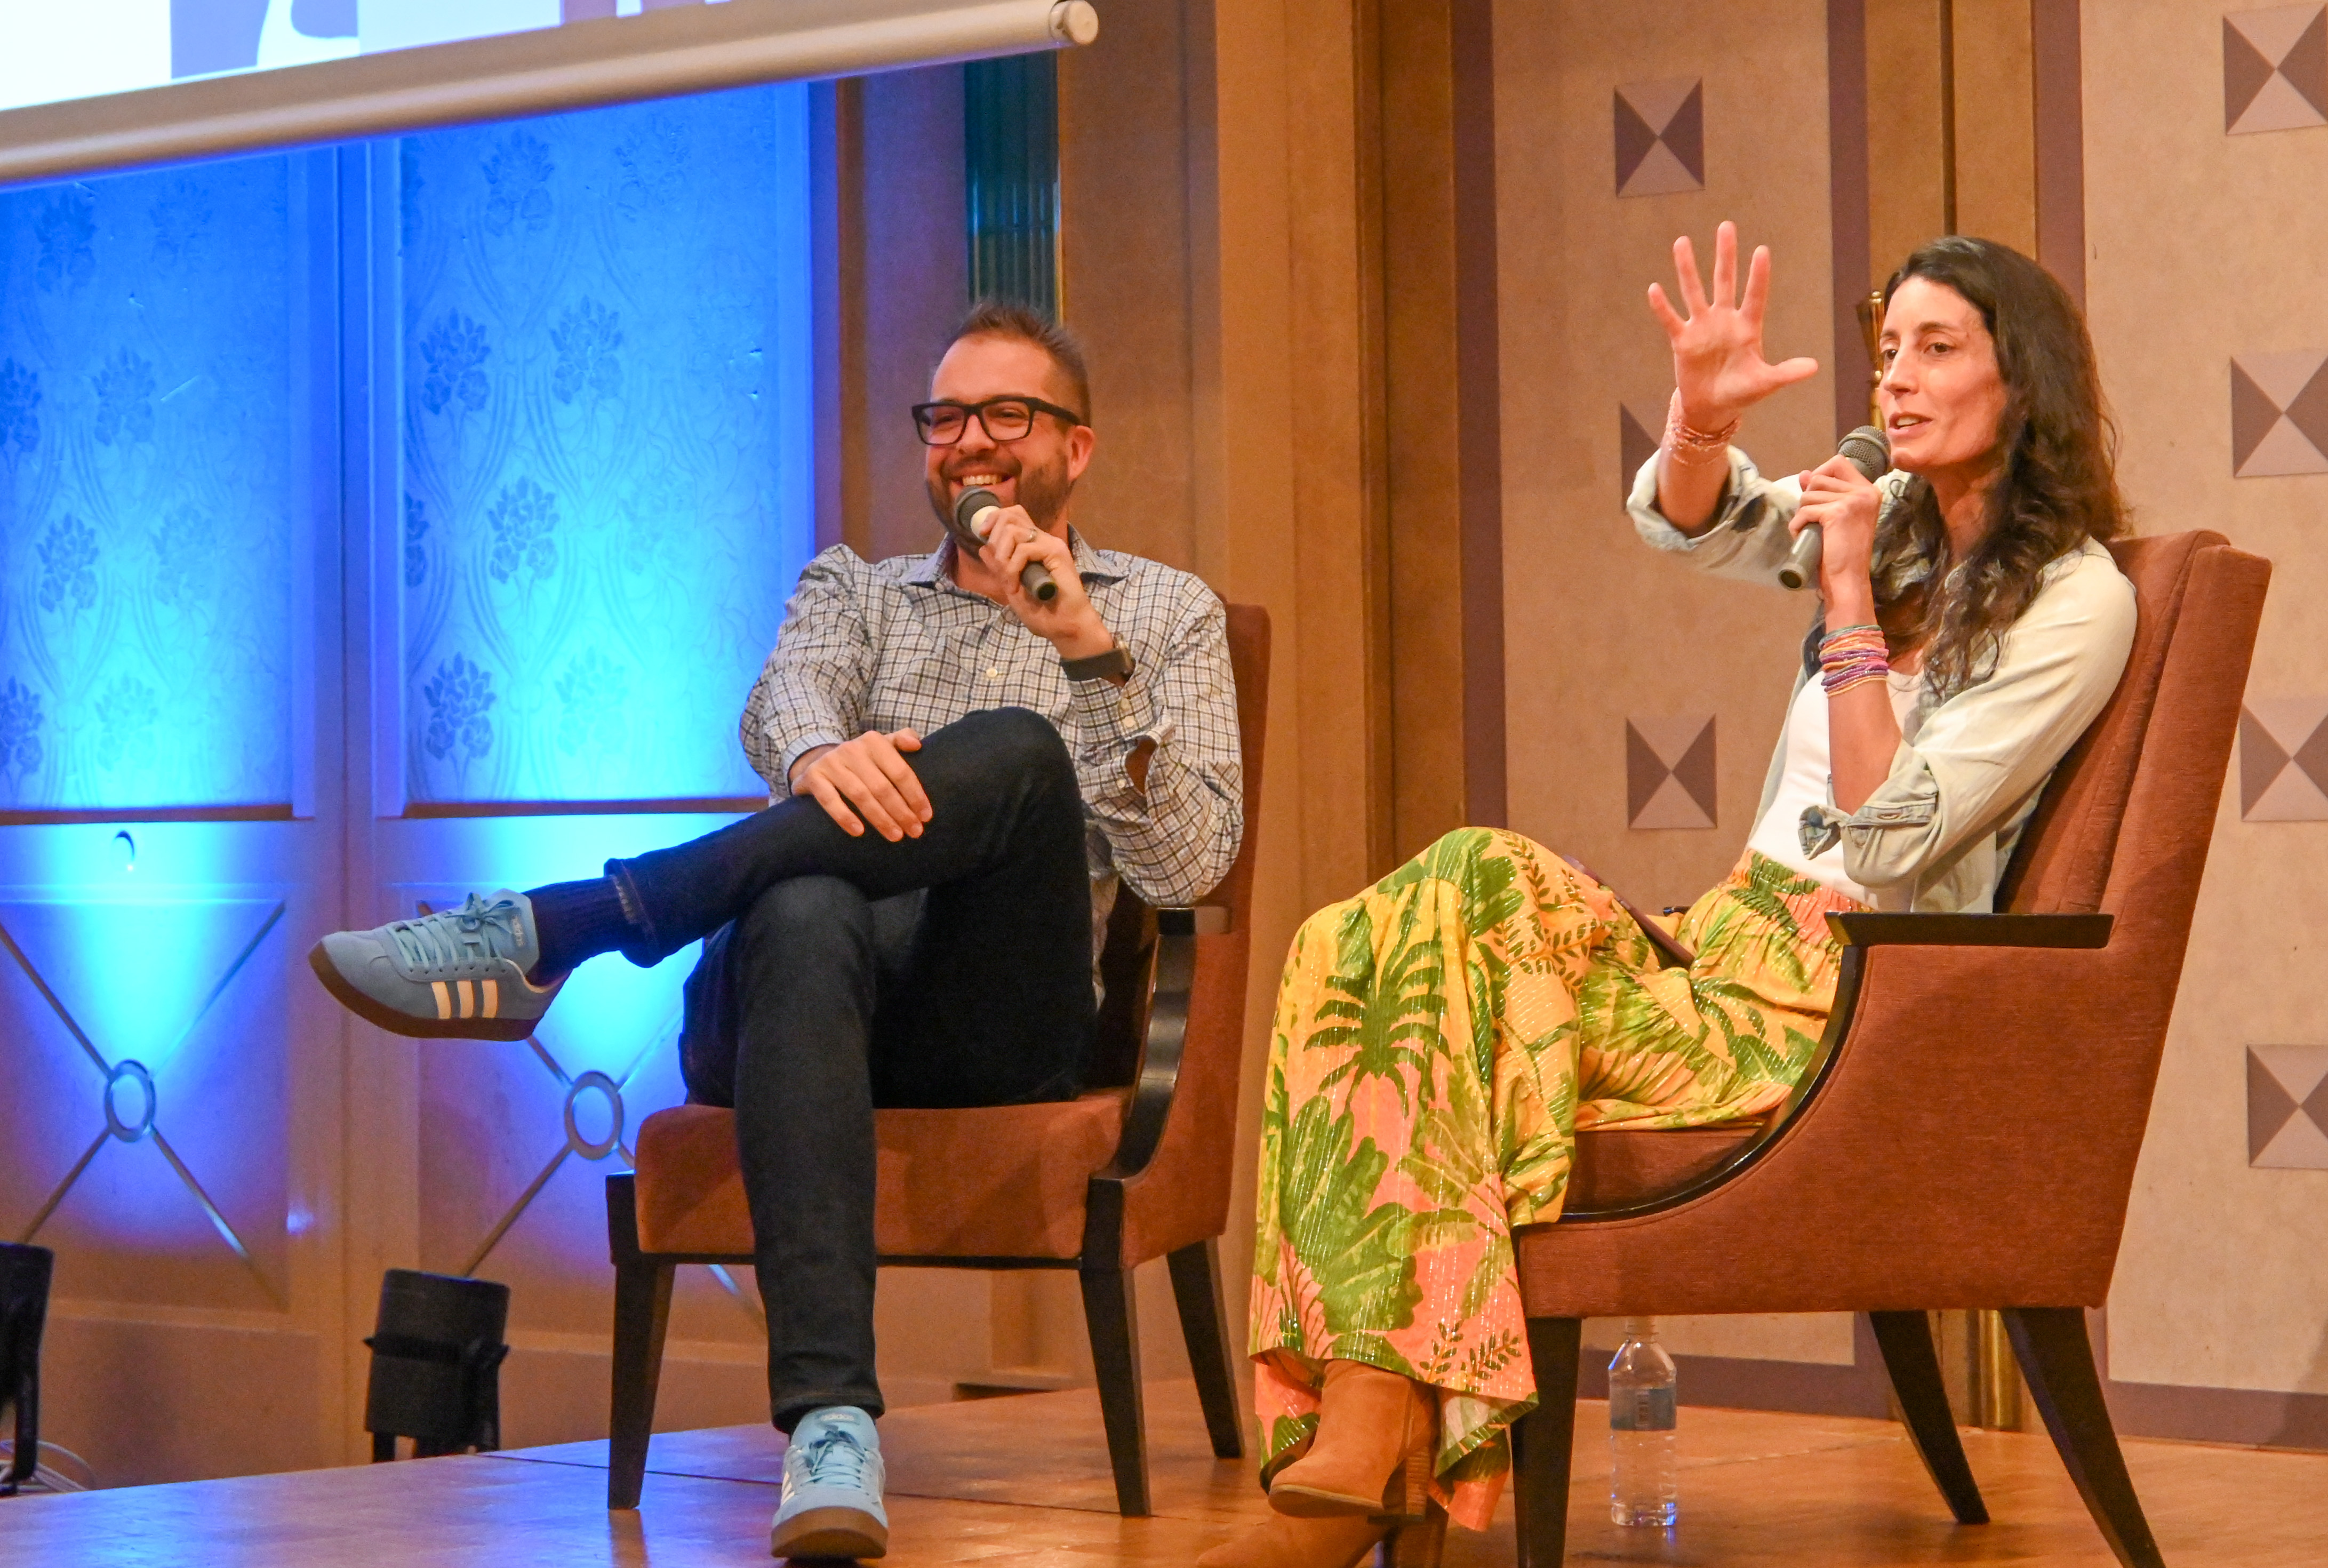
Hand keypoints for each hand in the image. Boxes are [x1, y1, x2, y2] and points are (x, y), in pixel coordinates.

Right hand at [790, 729, 930, 840]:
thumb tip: (916, 744)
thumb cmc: (861, 759)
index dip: (915, 795)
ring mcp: (831, 763)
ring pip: (860, 795)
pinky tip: (858, 831)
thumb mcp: (881, 746)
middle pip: (882, 786)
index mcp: (873, 741)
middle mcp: (852, 749)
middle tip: (914, 832)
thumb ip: (901, 740)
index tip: (926, 816)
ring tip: (895, 835)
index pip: (900, 771)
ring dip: (880, 818)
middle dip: (901, 812)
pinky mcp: (813, 777)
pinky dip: (844, 816)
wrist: (818, 760)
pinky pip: (829, 800)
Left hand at [974, 506, 1114, 659]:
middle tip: (999, 565)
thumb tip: (983, 549)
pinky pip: (1024, 549)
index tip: (982, 536)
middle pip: (1010, 515)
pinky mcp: (1056, 553)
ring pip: (1013, 531)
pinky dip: (1012, 568)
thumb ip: (999, 568)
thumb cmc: (1044, 612)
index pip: (1013, 515)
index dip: (994, 519)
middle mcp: (1043, 540)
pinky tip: (1016, 585)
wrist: (1066, 627)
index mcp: (1034, 545)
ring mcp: (1050, 544)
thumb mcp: (1012, 587)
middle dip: (994, 539)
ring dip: (1002, 556)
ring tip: (1009, 579)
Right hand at [1646, 220, 1818, 430]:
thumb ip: (1786, 373)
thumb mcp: (1765, 383)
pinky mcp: (1682, 341)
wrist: (1712, 407)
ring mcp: (1702, 328)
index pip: (1755, 296)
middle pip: (1725, 281)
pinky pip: (1671, 320)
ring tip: (1682, 242)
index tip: (1762, 250)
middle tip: (1726, 226)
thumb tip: (1814, 367)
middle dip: (1726, 255)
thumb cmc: (1741, 392)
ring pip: (1694, 292)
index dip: (1757, 275)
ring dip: (1688, 268)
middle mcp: (1724, 320)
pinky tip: (1654, 288)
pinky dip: (1662, 306)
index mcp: (1748, 327)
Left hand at [1792, 455, 1882, 617]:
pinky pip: (1805, 510)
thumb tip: (1805, 473)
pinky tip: (1804, 536)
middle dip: (1807, 498)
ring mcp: (1853, 501)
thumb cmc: (1841, 551)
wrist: (1847, 578)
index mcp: (1868, 491)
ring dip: (1802, 513)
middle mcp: (1865, 492)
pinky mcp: (1838, 512)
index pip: (1839, 462)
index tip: (1816, 496)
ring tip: (1811, 530)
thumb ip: (1823, 492)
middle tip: (1813, 520)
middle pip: (1819, 477)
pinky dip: (1798, 524)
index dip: (1820, 474)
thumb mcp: (1834, 516)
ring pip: (1809, 493)